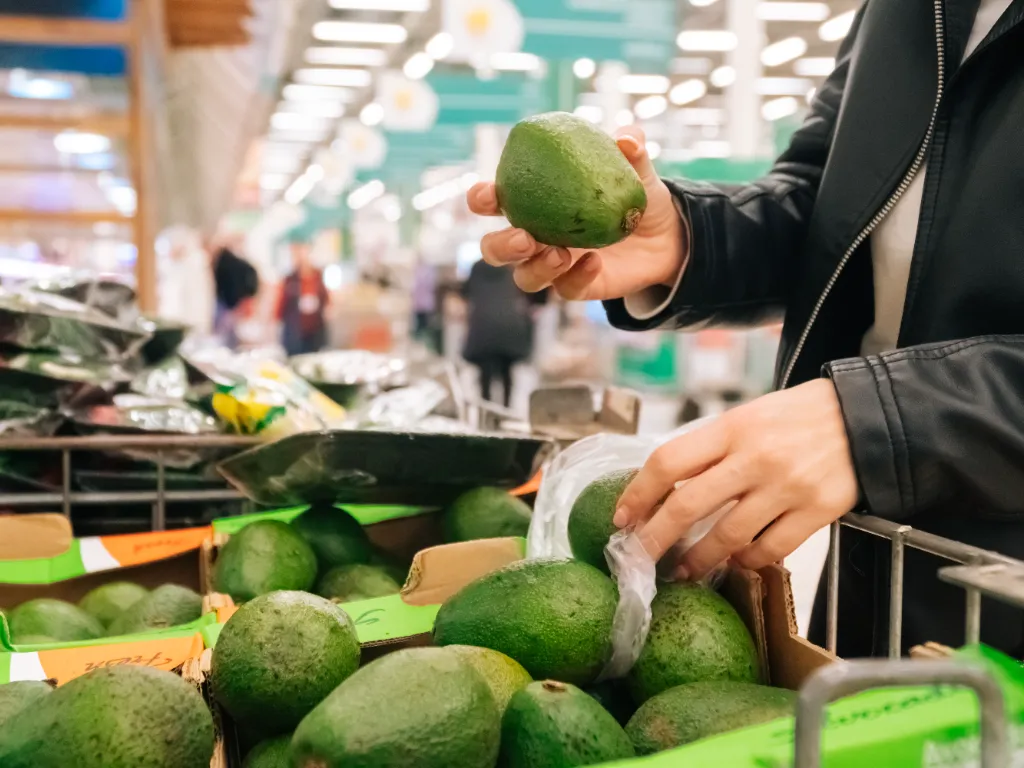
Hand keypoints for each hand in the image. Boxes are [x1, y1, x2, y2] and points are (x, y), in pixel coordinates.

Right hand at [467, 126, 686, 299]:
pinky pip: (566, 289)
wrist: (664, 235)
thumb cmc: (633, 194)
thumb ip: (630, 150)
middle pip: (494, 249)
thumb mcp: (636, 170)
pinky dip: (576, 277)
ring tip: (560, 254)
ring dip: (535, 268)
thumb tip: (626, 140)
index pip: (494, 201)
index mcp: (533, 201)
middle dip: (500, 245)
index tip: (488, 196)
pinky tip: (594, 262)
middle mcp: (535, 237)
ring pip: (524, 277)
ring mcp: (553, 265)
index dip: (482, 199)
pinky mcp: (576, 287)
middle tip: (524, 237)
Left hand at [615, 379, 859, 579]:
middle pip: (688, 506)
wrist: (865, 416)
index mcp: (731, 428)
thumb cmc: (797, 416)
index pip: (669, 462)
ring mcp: (786, 487)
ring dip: (698, 560)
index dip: (638, 493)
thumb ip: (712, 448)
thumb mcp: (747, 416)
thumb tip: (667, 488)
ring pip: (727, 537)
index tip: (622, 517)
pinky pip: (771, 549)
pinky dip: (747, 561)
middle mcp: (755, 457)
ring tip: (683, 571)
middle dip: (654, 539)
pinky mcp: (817, 511)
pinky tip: (736, 563)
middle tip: (637, 559)